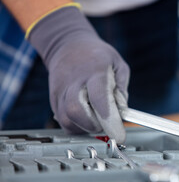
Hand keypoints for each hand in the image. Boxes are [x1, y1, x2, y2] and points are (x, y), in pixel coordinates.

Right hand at [28, 6, 129, 142]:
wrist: (68, 45)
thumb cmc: (97, 56)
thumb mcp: (118, 65)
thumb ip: (122, 90)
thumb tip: (121, 113)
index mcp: (94, 71)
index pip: (100, 99)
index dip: (110, 120)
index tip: (120, 135)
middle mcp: (74, 82)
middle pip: (77, 112)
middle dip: (96, 125)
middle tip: (108, 122)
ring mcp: (60, 92)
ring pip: (68, 120)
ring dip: (86, 127)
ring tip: (97, 118)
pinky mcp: (54, 101)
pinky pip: (64, 122)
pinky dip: (78, 127)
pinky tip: (87, 118)